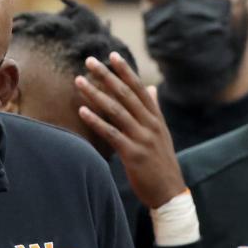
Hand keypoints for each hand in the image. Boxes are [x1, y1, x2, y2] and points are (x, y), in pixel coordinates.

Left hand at [75, 52, 185, 208]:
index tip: (112, 55)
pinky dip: (96, 121)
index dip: (125, 71)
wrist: (169, 192)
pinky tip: (82, 110)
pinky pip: (111, 133)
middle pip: (125, 94)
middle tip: (89, 60)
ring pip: (116, 110)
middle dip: (107, 76)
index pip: (140, 88)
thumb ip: (154, 110)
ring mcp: (142, 139)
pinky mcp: (133, 154)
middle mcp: (150, 124)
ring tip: (78, 81)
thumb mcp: (161, 133)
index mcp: (156, 118)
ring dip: (95, 94)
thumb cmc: (161, 162)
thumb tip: (151, 88)